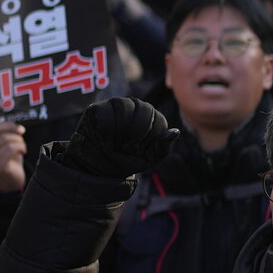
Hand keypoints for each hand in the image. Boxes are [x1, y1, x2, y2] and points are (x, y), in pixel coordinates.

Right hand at [0, 108, 26, 194]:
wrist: (7, 179)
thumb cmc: (4, 156)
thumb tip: (6, 111)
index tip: (0, 105)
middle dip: (11, 127)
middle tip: (21, 130)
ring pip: (6, 139)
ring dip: (18, 140)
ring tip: (20, 146)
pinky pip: (12, 149)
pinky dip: (21, 148)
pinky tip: (21, 152)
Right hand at [60, 97, 175, 178]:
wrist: (99, 167)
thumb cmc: (127, 160)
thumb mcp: (150, 158)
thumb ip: (163, 146)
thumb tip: (175, 132)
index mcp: (153, 116)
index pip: (159, 121)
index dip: (150, 140)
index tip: (140, 150)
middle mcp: (136, 106)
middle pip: (145, 111)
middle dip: (136, 136)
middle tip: (126, 148)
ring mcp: (116, 104)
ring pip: (125, 110)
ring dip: (121, 133)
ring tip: (116, 144)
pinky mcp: (96, 108)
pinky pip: (106, 115)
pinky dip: (106, 133)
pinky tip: (105, 141)